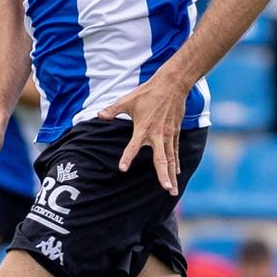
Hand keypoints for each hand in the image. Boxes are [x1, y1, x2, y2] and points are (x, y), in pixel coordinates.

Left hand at [97, 72, 191, 194]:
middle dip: (164, 175)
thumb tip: (98, 115)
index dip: (127, 157)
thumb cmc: (148, 93)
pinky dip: (176, 164)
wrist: (172, 85)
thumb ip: (113, 110)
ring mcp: (168, 135)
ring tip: (172, 191)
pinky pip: (175, 152)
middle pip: (161, 159)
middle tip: (166, 189)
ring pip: (171, 160)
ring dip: (172, 175)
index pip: (133, 146)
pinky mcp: (175, 133)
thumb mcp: (128, 100)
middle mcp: (157, 135)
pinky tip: (177, 174)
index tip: (122, 169)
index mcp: (143, 128)